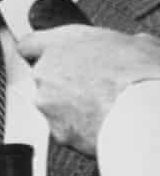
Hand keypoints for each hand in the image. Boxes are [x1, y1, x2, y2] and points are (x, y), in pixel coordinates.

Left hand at [18, 26, 159, 154]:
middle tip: (96, 87)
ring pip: (54, 106)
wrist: (146, 113)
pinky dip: (82, 130)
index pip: (30, 44)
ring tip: (106, 108)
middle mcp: (46, 71)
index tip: (53, 57)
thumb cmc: (141, 75)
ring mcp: (48, 103)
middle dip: (66, 83)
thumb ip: (120, 44)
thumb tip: (135, 46)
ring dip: (73, 108)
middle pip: (45, 77)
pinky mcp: (58, 132)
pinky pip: (67, 130)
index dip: (42, 51)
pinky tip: (106, 126)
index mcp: (61, 43)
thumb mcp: (138, 44)